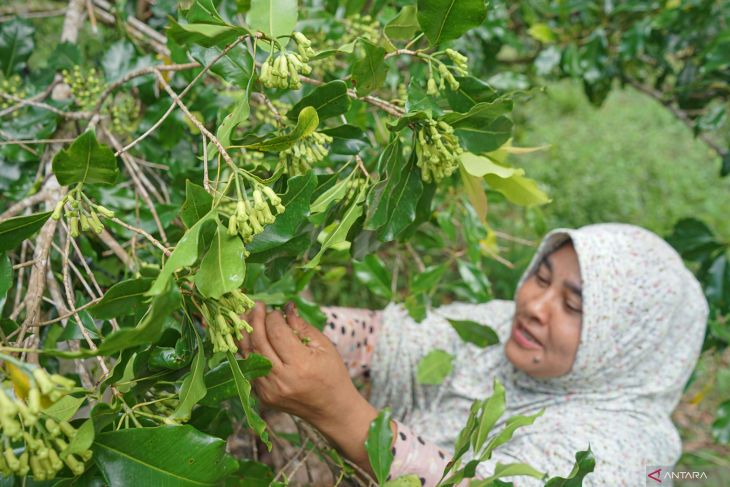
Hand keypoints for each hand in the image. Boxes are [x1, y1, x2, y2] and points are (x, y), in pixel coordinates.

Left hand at [239, 301, 383, 478]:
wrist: (331, 409)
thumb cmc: (332, 374)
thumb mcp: (324, 346)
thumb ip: (302, 327)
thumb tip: (285, 307)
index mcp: (300, 365)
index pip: (277, 332)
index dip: (273, 317)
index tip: (276, 310)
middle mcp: (281, 379)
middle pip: (259, 342)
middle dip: (255, 320)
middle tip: (256, 305)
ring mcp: (269, 390)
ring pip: (248, 355)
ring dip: (245, 334)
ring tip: (246, 316)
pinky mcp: (262, 397)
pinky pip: (249, 369)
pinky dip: (247, 351)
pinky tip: (249, 338)